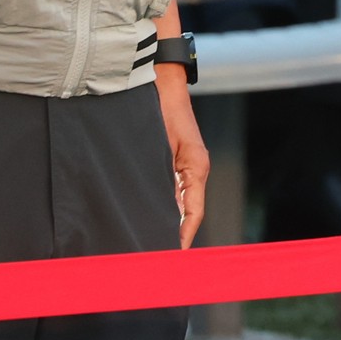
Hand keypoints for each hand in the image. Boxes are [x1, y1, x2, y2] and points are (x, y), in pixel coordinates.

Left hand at [157, 62, 209, 246]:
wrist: (157, 81)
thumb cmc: (159, 109)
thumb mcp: (161, 146)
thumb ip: (165, 179)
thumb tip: (165, 212)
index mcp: (197, 169)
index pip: (193, 213)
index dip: (182, 236)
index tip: (171, 257)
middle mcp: (192, 171)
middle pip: (186, 213)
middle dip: (172, 234)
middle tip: (153, 258)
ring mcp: (183, 167)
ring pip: (176, 203)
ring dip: (164, 221)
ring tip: (146, 244)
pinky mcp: (171, 162)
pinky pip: (168, 192)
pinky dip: (161, 207)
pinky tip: (144, 216)